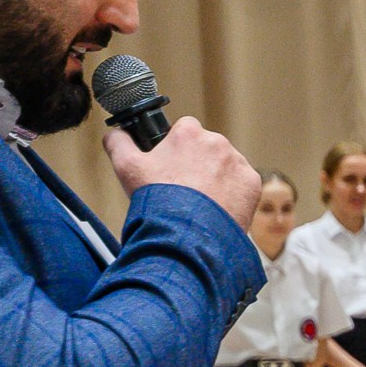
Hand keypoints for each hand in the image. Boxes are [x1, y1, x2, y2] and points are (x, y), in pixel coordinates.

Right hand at [105, 117, 260, 228]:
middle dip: (198, 166)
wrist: (187, 234)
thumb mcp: (127, 167)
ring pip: (225, 168)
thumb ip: (118, 143)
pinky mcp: (251, 183)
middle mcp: (216, 141)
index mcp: (188, 132)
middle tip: (184, 192)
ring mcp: (237, 162)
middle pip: (206, 151)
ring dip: (216, 180)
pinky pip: (242, 186)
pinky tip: (216, 210)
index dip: (176, 152)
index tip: (171, 171)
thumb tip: (114, 134)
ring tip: (200, 205)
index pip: (184, 133)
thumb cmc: (157, 199)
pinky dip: (232, 196)